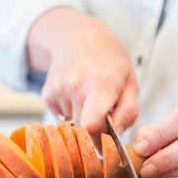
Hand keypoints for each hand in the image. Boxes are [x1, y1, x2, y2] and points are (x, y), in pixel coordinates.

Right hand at [27, 7, 137, 135]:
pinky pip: (62, 118)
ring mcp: (59, 91)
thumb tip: (116, 136)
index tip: (108, 140)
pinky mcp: (47, 95)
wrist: (76, 36)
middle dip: (97, 132)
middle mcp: (76, 87)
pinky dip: (72, 114)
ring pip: (74, 126)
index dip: (100, 139)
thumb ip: (128, 112)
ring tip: (91, 100)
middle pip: (85, 130)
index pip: (92, 124)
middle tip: (106, 117)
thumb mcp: (130, 82)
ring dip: (85, 121)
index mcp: (101, 83)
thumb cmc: (109, 61)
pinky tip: (78, 96)